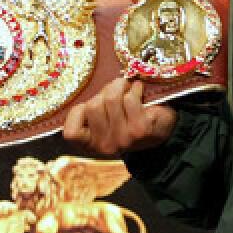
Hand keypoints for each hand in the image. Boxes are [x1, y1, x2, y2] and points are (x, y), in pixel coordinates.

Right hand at [63, 77, 177, 156]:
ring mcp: (123, 139)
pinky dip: (135, 89)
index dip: (77, 113)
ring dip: (120, 86)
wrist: (160, 129)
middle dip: (104, 92)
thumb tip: (84, 87)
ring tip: (127, 89)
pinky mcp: (140, 130)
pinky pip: (129, 99)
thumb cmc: (125, 117)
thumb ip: (87, 109)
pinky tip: (139, 92)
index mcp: (91, 145)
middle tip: (115, 92)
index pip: (71, 133)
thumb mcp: (101, 118)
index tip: (90, 105)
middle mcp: (105, 146)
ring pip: (111, 98)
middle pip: (93, 105)